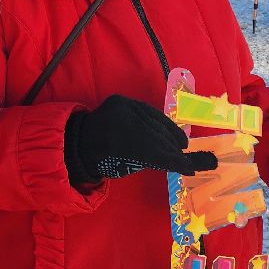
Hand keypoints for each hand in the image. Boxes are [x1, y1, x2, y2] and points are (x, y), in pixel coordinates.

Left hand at [65, 95, 217, 184]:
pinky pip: (148, 111)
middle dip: (173, 149)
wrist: (80, 140)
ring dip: (171, 135)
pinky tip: (171, 131)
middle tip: (186, 159)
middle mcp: (119, 121)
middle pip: (156, 136)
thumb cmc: (104, 161)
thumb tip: (187, 167)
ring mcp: (119, 107)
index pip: (153, 152)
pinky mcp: (121, 100)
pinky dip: (161, 122)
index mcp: (118, 144)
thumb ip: (153, 162)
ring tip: (181, 145)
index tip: (188, 168)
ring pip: (155, 122)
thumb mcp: (127, 168)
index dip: (173, 160)